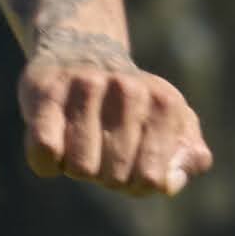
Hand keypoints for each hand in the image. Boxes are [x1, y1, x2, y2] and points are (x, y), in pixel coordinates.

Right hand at [20, 44, 212, 195]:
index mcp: (164, 103)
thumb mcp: (171, 122)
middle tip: (100, 148)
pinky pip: (45, 151)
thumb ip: (189, 155)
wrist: (81, 50)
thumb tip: (173, 181)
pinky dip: (45, 162)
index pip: (152, 181)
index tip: (129, 165)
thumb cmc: (130, 103)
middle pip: (115, 178)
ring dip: (75, 167)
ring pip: (80, 168)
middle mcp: (129, 90)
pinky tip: (52, 141)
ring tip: (78, 141)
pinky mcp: (46, 90)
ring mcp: (86, 86)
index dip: (136, 185)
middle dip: (105, 175)